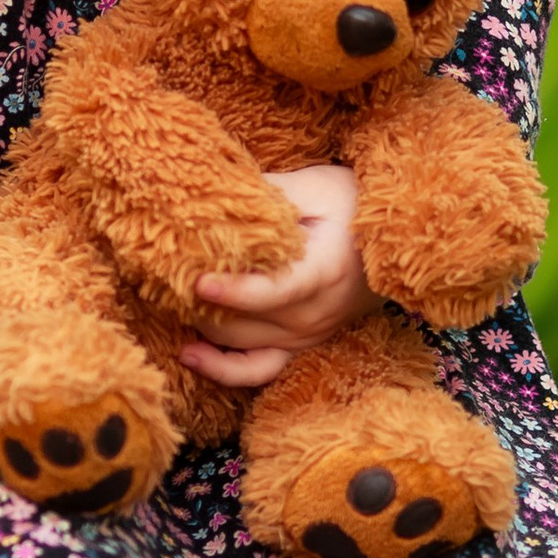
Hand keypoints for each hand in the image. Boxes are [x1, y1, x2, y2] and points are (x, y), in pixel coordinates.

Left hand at [182, 164, 369, 390]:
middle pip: (245, 321)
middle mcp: (314, 314)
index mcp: (324, 272)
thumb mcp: (317, 186)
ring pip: (240, 343)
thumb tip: (216, 195)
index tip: (199, 281)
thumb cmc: (354, 204)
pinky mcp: (301, 345)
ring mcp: (307, 335)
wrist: (393, 237)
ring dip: (203, 325)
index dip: (235, 291)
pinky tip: (190, 354)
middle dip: (200, 303)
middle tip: (163, 275)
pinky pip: (258, 370)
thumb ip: (270, 194)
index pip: (275, 291)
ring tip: (166, 300)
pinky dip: (222, 368)